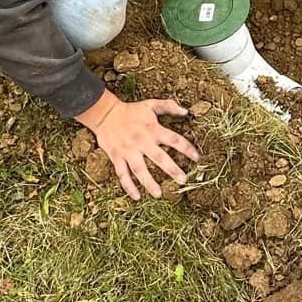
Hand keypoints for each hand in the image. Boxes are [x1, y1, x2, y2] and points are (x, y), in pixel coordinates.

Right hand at [79, 91, 198, 200]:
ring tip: (158, 194)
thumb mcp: (150, 105)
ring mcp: (128, 151)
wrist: (105, 114)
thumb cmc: (130, 110)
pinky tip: (136, 196)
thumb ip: (168, 106)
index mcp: (153, 129)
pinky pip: (122, 174)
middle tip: (183, 180)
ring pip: (140, 170)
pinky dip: (129, 186)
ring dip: (149, 183)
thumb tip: (186, 112)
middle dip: (172, 170)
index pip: (174, 140)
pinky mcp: (116, 157)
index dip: (187, 148)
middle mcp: (142, 142)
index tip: (197, 158)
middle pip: (159, 158)